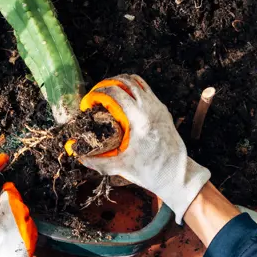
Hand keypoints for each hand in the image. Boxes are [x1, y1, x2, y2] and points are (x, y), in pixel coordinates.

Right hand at [78, 74, 209, 222]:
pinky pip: (147, 91)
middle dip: (109, 83)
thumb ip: (97, 161)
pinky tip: (125, 103)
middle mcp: (151, 108)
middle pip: (127, 81)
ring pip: (139, 82)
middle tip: (97, 94)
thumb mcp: (121, 166)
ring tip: (110, 94)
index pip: (115, 92)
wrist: (178, 175)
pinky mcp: (164, 111)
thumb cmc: (151, 171)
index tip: (89, 101)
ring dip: (122, 83)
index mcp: (140, 118)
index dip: (98, 92)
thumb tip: (79, 157)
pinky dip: (133, 90)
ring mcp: (159, 108)